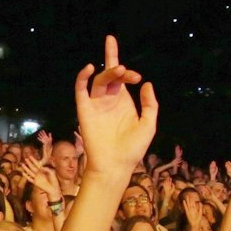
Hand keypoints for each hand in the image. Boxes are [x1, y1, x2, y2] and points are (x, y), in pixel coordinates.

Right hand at [72, 39, 157, 180]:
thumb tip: (146, 83)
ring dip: (107, 73)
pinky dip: (82, 78)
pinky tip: (89, 68)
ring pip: (99, 81)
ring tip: (118, 69)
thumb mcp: (148, 125)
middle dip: (116, 65)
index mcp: (123, 101)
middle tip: (125, 70)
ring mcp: (96, 104)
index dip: (129, 74)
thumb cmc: (133, 148)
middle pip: (109, 75)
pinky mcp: (84, 110)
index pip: (122, 78)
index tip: (138, 78)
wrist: (116, 164)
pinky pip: (80, 91)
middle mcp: (109, 100)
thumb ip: (150, 104)